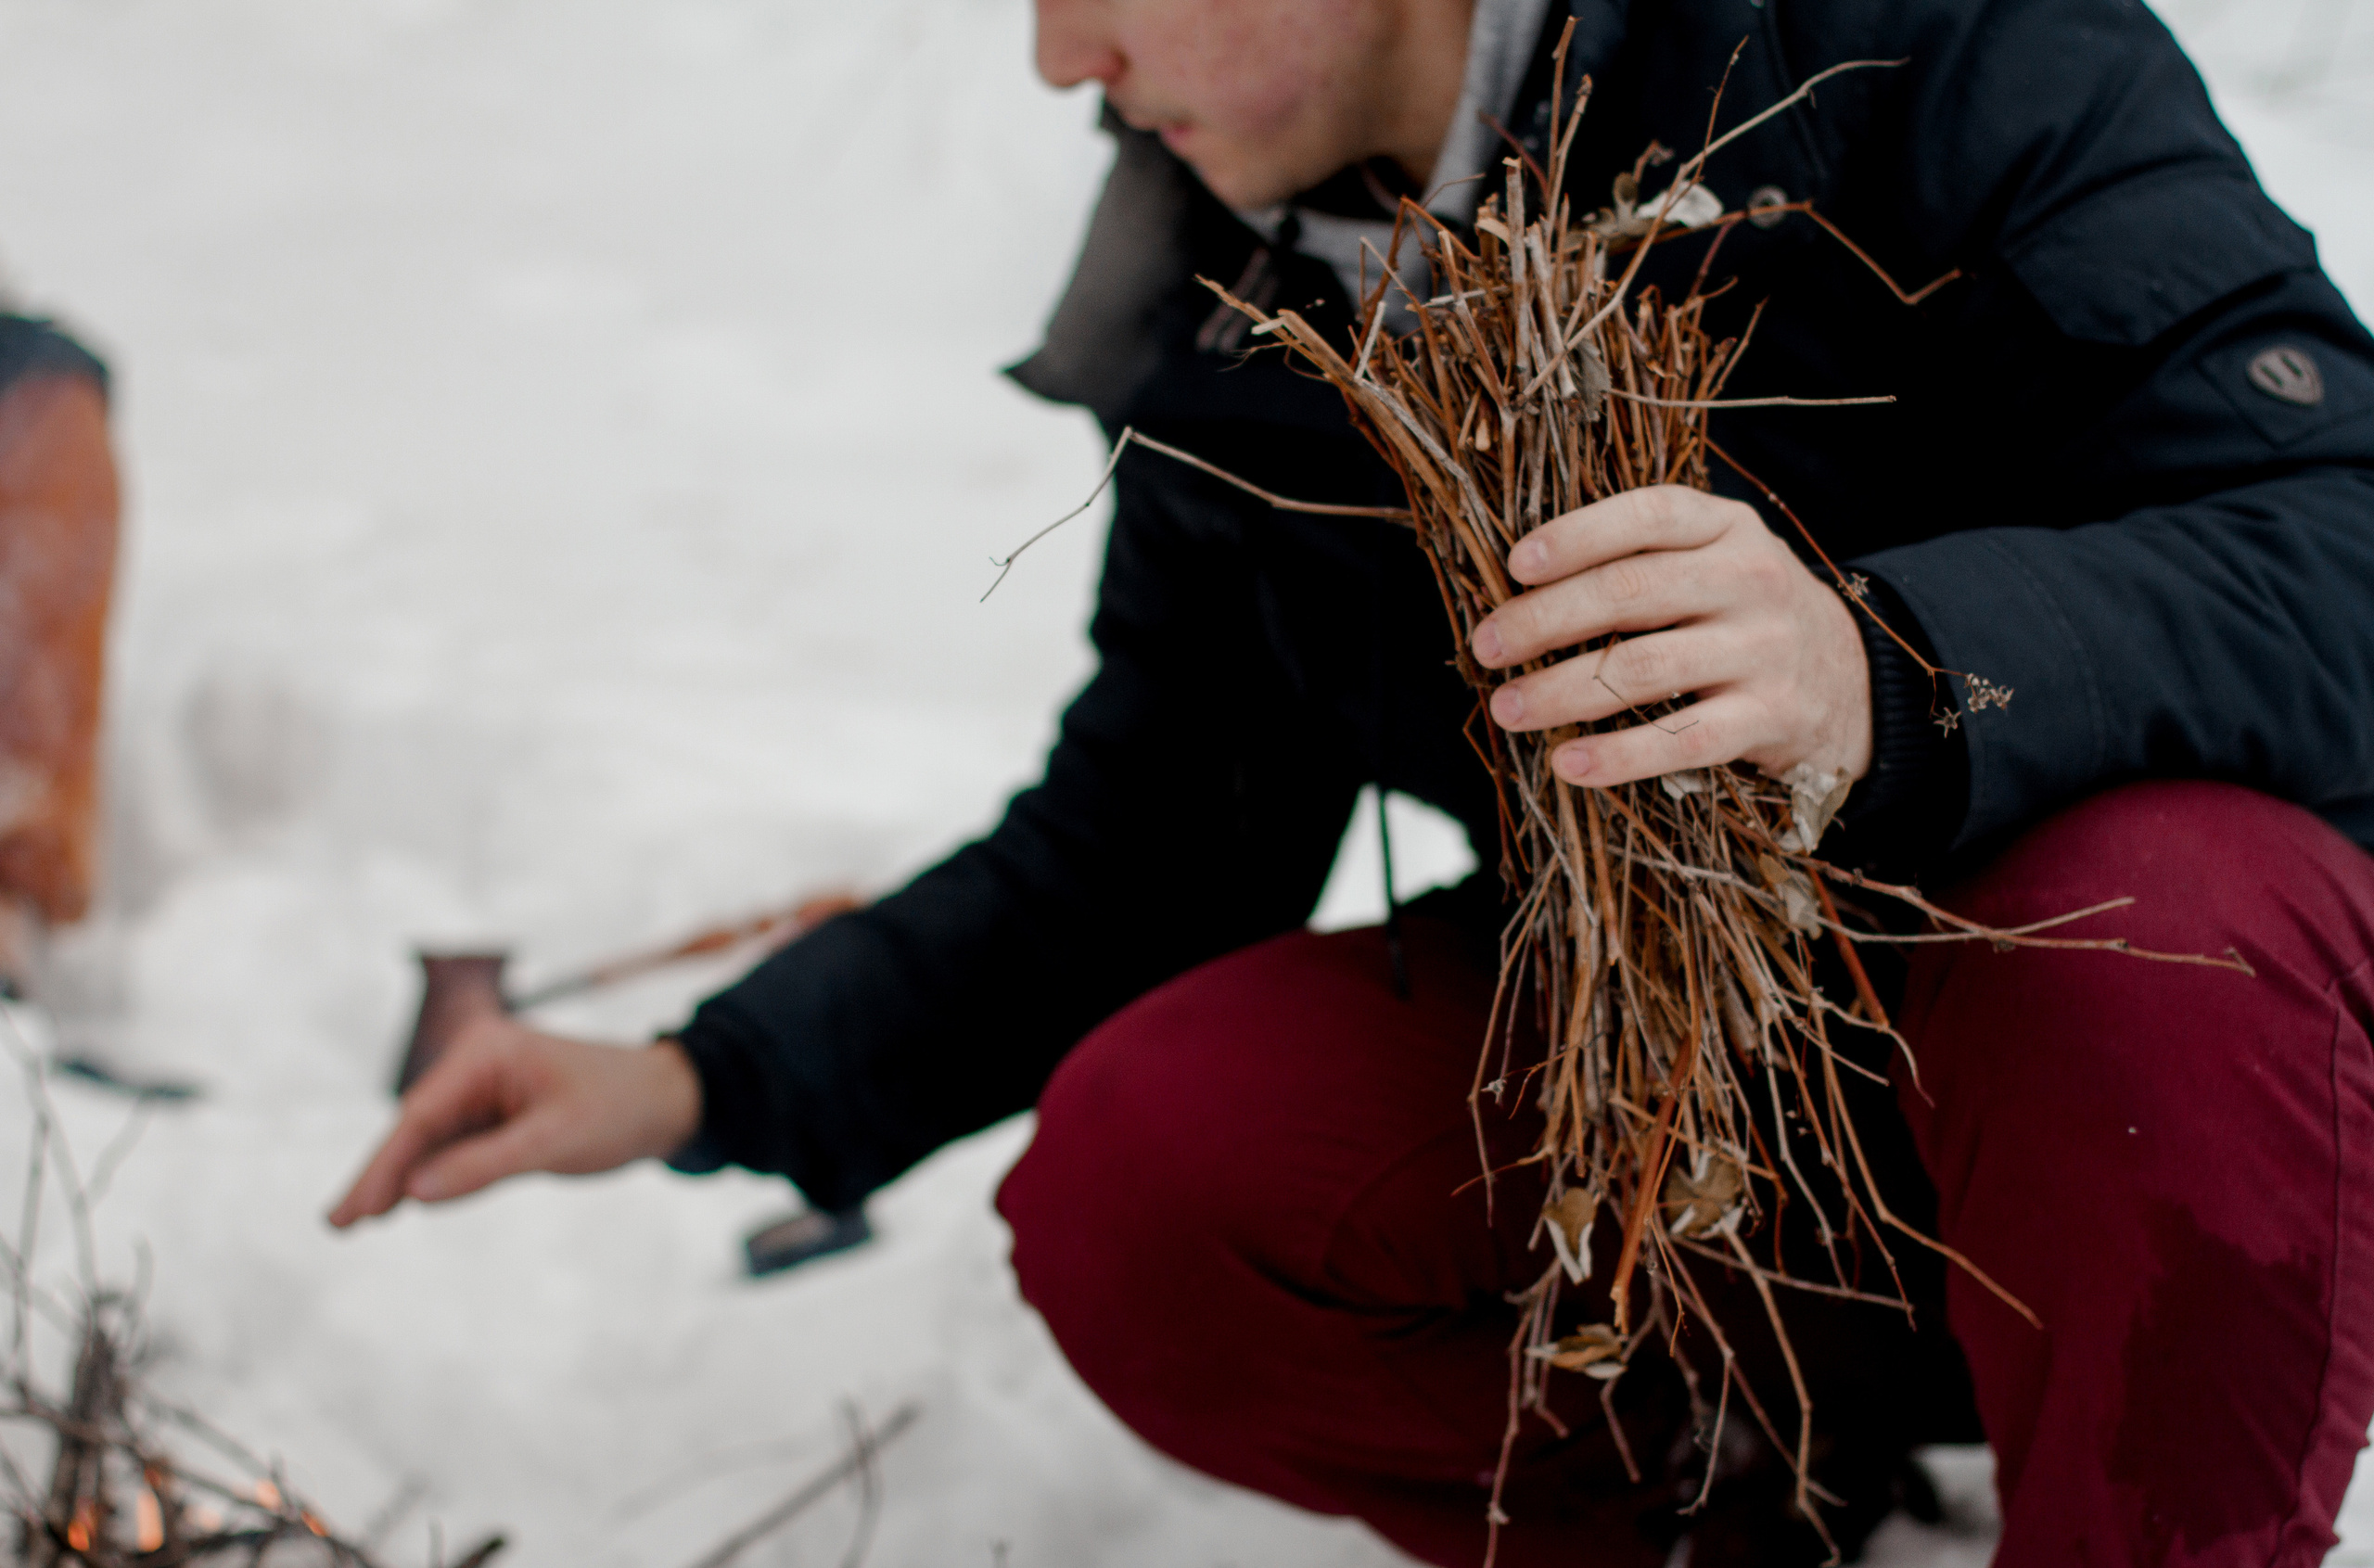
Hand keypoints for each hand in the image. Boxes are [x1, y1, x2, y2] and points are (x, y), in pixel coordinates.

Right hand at [327, 1015, 702, 1226]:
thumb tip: (414, 1193)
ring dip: (398, 1179)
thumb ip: (486, 1165)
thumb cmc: (620, 1108)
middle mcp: (477, 1064)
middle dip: (378, 1175)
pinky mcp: (497, 1115)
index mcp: (486, 1051)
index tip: (356, 1210)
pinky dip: (430, 1177)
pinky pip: (454, 1149)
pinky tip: (399, 1204)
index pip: (421, 1115)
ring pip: (429, 1142)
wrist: (668, 1100)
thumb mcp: (557, 1141)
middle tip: (337, 1223)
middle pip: (415, 1128)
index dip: (384, 1166)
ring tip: (354, 1221)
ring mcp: (485, 1089)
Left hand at [1469, 486, 1872, 789]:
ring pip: (1646, 669)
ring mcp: (1764, 649)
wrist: (1853, 678)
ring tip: (1507, 708)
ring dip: (1563, 691)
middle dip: (1545, 620)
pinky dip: (1620, 756)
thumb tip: (1517, 589)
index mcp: (1725, 527)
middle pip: (1631, 593)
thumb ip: (1640, 558)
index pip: (1645, 516)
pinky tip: (1569, 764)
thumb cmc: (1742, 612)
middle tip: (1487, 647)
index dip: (1577, 536)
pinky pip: (1684, 739)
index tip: (1516, 565)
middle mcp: (1750, 579)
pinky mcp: (1772, 717)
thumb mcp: (1712, 558)